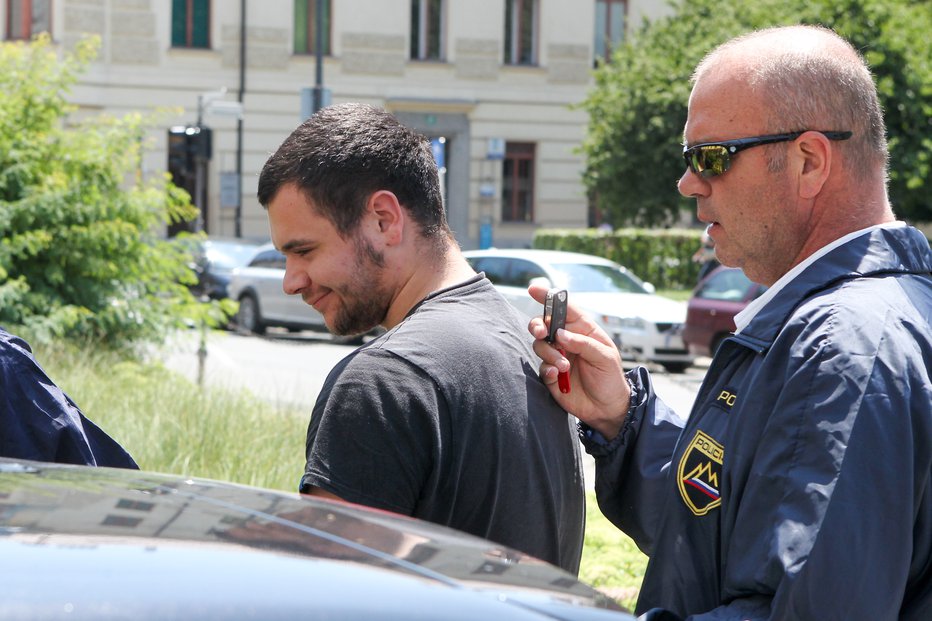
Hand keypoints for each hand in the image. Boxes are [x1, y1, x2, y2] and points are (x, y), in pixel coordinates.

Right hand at [527, 282, 629, 438]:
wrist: (607, 408)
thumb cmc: (610, 378)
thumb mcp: (605, 357)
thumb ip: (583, 343)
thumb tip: (560, 334)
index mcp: (582, 330)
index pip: (563, 308)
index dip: (548, 297)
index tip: (534, 289)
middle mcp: (567, 340)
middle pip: (543, 324)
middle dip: (538, 325)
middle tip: (542, 333)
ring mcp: (557, 356)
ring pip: (540, 345)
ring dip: (549, 354)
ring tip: (564, 367)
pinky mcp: (551, 375)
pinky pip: (541, 367)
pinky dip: (547, 370)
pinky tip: (559, 377)